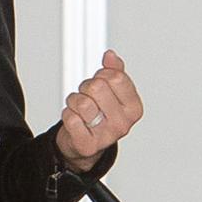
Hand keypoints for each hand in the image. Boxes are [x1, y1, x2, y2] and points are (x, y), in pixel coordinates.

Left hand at [57, 49, 142, 173]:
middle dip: (86, 87)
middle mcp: (123, 123)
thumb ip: (115, 72)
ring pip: (81, 102)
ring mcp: (105, 136)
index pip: (116, 77)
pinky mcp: (86, 145)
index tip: (101, 81)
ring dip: (74, 101)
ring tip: (80, 109)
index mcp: (134, 108)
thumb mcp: (113, 93)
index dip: (102, 74)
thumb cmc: (100, 116)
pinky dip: (67, 115)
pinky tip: (75, 120)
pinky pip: (70, 118)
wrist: (86, 146)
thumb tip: (110, 55)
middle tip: (88, 96)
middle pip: (97, 87)